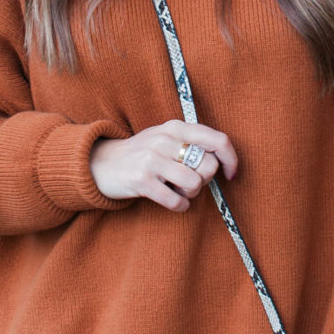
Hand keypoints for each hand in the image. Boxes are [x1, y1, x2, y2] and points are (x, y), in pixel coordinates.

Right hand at [89, 119, 237, 211]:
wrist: (101, 163)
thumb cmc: (142, 154)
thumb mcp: (166, 139)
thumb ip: (192, 144)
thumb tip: (223, 162)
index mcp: (176, 127)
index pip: (218, 140)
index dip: (231, 159)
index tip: (231, 174)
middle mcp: (165, 139)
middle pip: (209, 166)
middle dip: (205, 181)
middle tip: (188, 182)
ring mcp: (152, 158)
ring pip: (194, 184)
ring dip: (190, 194)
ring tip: (177, 190)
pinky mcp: (141, 180)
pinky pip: (176, 201)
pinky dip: (180, 206)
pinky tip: (172, 201)